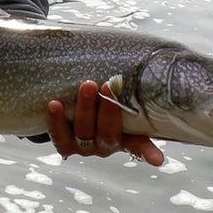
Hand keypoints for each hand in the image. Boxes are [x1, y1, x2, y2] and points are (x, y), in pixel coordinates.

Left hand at [45, 81, 163, 165]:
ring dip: (86, 108)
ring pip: (85, 131)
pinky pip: (60, 136)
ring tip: (86, 85)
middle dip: (109, 109)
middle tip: (109, 85)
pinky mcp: (64, 145)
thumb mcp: (115, 94)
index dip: (148, 152)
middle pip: (109, 133)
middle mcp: (106, 145)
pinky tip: (54, 104)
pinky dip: (56, 120)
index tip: (158, 159)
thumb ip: (124, 86)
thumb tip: (140, 53)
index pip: (139, 145)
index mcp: (125, 136)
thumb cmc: (100, 97)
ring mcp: (85, 147)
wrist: (68, 106)